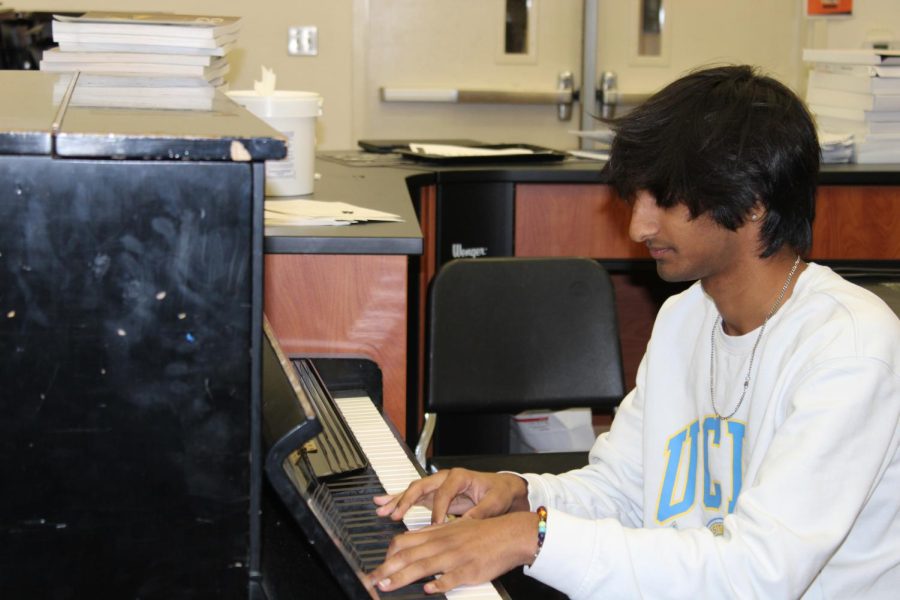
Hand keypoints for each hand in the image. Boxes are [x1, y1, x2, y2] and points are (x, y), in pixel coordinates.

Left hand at [369, 511, 538, 593]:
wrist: (510, 533)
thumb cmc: (482, 532)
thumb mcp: (453, 528)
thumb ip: (430, 535)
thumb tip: (409, 542)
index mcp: (437, 533)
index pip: (405, 541)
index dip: (388, 554)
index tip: (377, 566)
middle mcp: (443, 544)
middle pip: (408, 555)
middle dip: (386, 569)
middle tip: (371, 579)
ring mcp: (455, 557)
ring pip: (424, 566)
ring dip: (402, 577)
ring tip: (387, 586)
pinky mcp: (470, 570)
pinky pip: (452, 577)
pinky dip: (439, 584)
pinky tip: (428, 589)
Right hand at [373, 468, 529, 524]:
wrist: (502, 489)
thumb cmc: (499, 492)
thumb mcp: (495, 501)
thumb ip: (480, 512)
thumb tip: (466, 524)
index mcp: (459, 477)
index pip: (443, 493)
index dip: (439, 509)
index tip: (437, 525)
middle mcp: (444, 478)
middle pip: (421, 486)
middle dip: (406, 500)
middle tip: (395, 514)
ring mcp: (437, 486)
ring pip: (413, 491)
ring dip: (396, 500)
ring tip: (381, 508)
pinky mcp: (434, 495)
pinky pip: (413, 497)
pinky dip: (398, 501)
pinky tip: (383, 504)